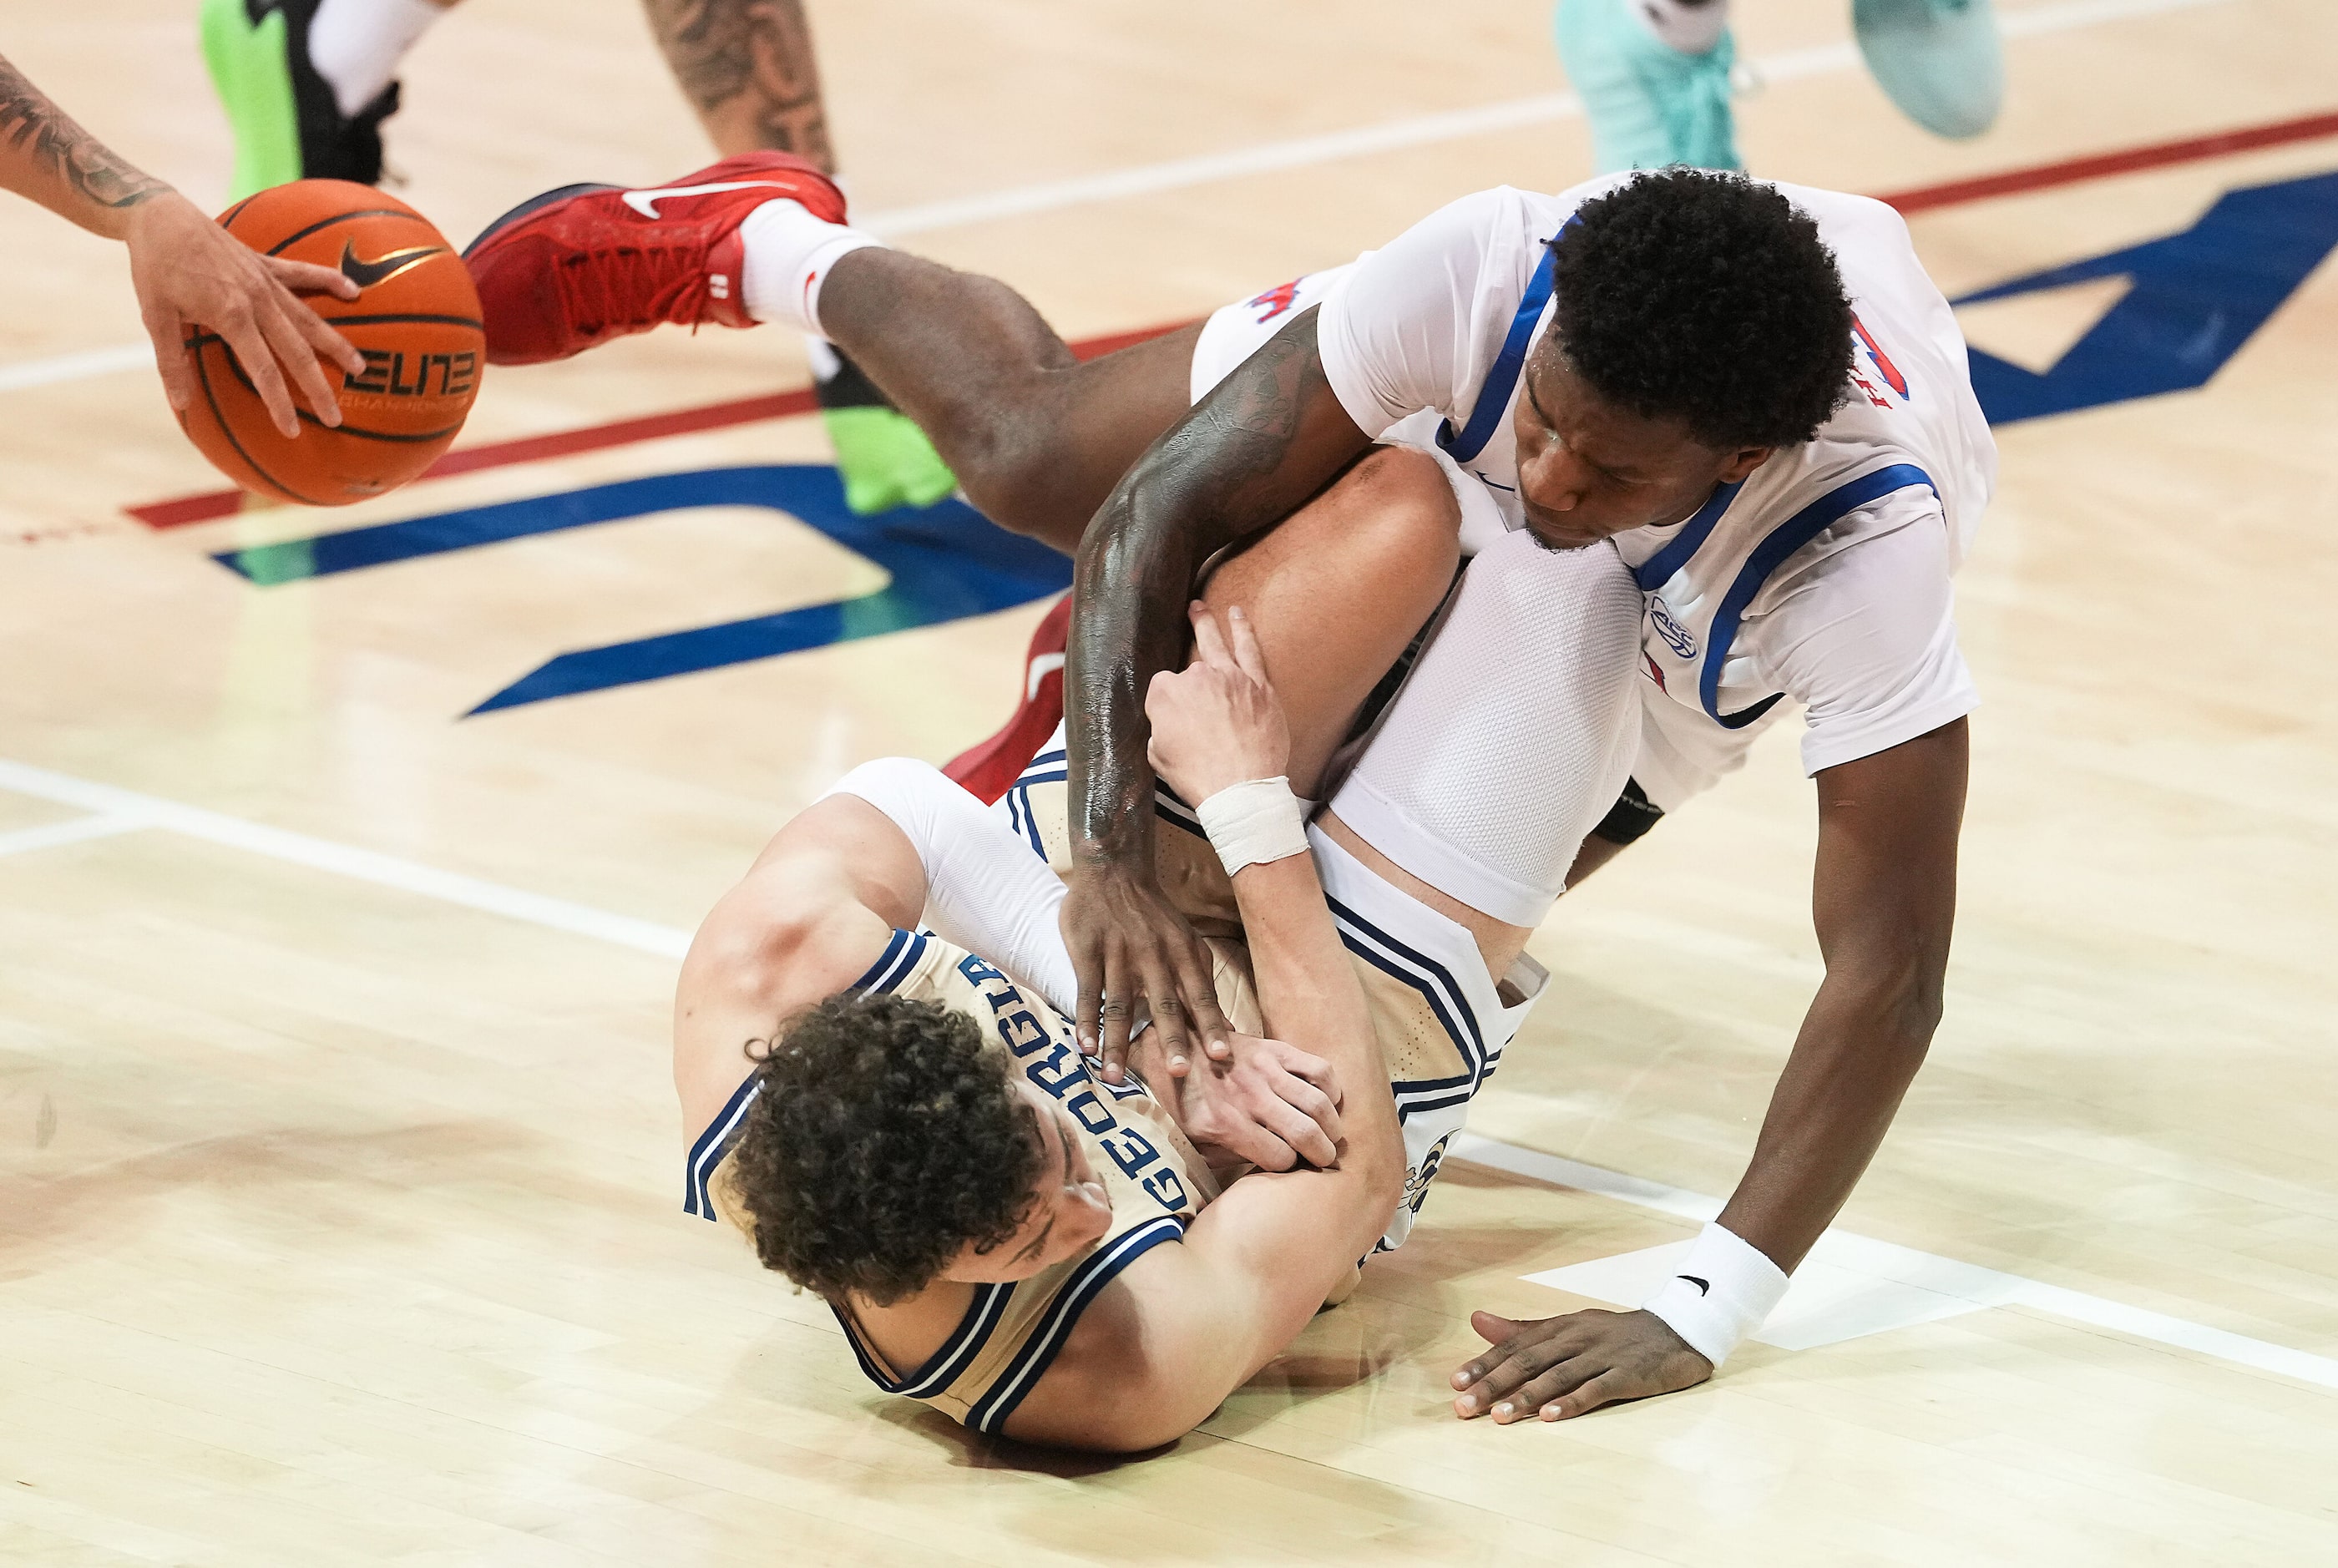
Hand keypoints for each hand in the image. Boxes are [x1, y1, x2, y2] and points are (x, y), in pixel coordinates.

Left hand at [122, 191, 364, 438]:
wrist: (159, 216)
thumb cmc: (154, 268)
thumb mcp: (155, 317)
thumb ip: (171, 362)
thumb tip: (180, 404)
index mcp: (231, 316)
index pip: (264, 370)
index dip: (279, 403)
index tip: (292, 430)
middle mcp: (257, 300)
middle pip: (297, 352)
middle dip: (318, 387)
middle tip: (337, 416)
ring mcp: (266, 281)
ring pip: (309, 319)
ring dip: (336, 344)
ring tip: (359, 367)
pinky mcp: (266, 264)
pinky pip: (304, 274)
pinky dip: (329, 280)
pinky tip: (354, 292)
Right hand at [1061, 858, 1234, 1084]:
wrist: (1115, 870)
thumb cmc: (1155, 916)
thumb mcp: (1187, 941)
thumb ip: (1202, 981)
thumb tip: (1226, 1027)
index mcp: (1183, 953)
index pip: (1201, 995)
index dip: (1211, 1025)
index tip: (1221, 1056)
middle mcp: (1154, 956)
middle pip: (1165, 1004)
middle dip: (1172, 1039)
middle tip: (1180, 1073)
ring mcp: (1119, 954)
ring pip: (1120, 1005)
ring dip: (1117, 1043)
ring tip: (1113, 1078)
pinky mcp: (1087, 951)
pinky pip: (1088, 991)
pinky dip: (1086, 1019)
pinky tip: (1085, 1046)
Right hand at [1144, 602, 1289, 804]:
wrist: (1240, 788)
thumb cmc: (1197, 776)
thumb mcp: (1158, 755)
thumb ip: (1160, 729)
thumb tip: (1167, 722)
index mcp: (1167, 693)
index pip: (1163, 685)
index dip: (1167, 702)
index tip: (1173, 717)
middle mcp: (1198, 677)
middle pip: (1191, 649)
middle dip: (1189, 628)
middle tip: (1189, 613)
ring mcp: (1232, 678)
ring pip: (1220, 642)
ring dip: (1212, 622)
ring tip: (1207, 607)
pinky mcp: (1260, 687)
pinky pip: (1252, 651)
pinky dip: (1245, 632)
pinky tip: (1240, 620)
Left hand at [1167, 1031, 1342, 1170]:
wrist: (1170, 1049)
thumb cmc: (1181, 1103)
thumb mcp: (1194, 1142)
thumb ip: (1230, 1158)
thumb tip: (1267, 1171)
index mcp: (1226, 1124)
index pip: (1279, 1158)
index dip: (1289, 1167)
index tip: (1290, 1165)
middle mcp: (1249, 1097)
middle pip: (1306, 1133)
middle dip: (1323, 1153)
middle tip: (1326, 1158)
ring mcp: (1264, 1069)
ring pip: (1318, 1103)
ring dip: (1332, 1125)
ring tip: (1331, 1134)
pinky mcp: (1273, 1047)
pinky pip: (1318, 1068)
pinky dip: (1331, 1088)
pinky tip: (1325, 1100)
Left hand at [1449, 1307, 1712, 1423]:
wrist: (1675, 1331)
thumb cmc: (1614, 1334)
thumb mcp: (1567, 1326)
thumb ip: (1522, 1330)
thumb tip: (1477, 1321)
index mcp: (1559, 1328)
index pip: (1514, 1346)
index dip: (1484, 1364)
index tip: (1455, 1382)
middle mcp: (1575, 1339)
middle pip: (1528, 1361)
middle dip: (1494, 1384)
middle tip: (1465, 1406)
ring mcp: (1602, 1355)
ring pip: (1557, 1375)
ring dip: (1527, 1397)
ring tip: (1500, 1416)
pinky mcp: (1627, 1374)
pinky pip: (1597, 1388)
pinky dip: (1573, 1401)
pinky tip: (1552, 1416)